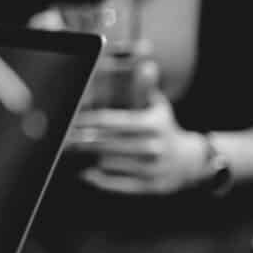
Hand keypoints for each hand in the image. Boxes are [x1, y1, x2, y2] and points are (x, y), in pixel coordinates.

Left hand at [66, 93, 211, 194]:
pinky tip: (85, 172)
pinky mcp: (150, 188)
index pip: (112, 122)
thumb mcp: (157, 106)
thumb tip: (145, 65)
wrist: (189, 162)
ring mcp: (153, 169)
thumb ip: (144, 87)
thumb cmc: (162, 128)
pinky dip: (98, 179)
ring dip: (87, 158)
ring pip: (108, 163)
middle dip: (81, 140)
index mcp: (154, 124)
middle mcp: (154, 147)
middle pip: (106, 143)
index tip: (70, 120)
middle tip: (63, 138)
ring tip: (70, 152)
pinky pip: (116, 184)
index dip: (87, 121)